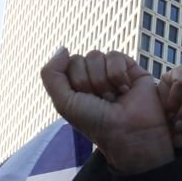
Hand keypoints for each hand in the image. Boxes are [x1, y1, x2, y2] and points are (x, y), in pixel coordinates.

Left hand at [39, 47, 175, 174]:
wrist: (128, 133)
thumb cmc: (96, 122)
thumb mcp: (64, 102)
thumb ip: (51, 74)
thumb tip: (62, 48)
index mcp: (75, 84)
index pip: (66, 64)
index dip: (74, 82)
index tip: (85, 102)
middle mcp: (92, 75)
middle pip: (80, 59)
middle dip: (88, 82)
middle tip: (101, 102)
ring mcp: (110, 70)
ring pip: (96, 56)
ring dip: (102, 81)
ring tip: (113, 98)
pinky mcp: (130, 68)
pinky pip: (115, 56)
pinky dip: (118, 74)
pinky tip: (126, 90)